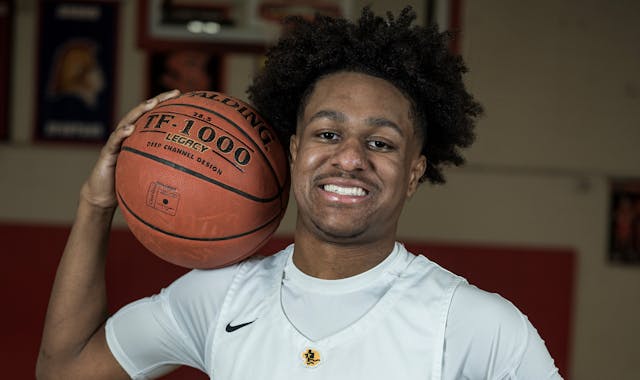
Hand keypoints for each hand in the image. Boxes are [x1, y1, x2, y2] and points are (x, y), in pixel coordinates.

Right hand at [80, 90, 179, 208]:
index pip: (152, 117)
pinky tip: (130, 129)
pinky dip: (122, 133)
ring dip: (139, 111)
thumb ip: (164, 167)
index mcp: (137, 138)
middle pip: (141, 113)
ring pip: (127, 121)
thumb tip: (190, 170)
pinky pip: (114, 141)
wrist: (103, 195)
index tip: (181, 95)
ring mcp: (116, 142)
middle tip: (174, 94)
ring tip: (151, 104)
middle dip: (157, 101)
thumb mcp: (149, 172)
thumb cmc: (127, 182)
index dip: (165, 105)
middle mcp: (127, 135)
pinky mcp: (107, 153)